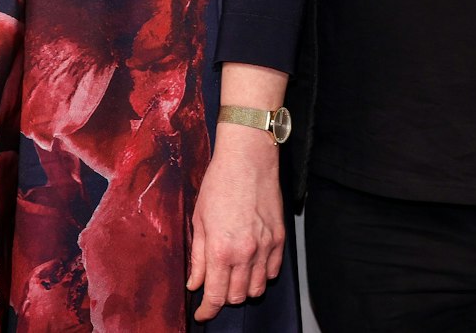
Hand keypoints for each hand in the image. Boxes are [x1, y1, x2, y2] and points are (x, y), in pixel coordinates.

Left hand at [188, 125, 285, 320]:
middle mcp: (245, 253)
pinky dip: (261, 276)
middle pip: (237, 297)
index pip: (215, 296)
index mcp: (220, 249)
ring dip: (243, 290)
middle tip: (214, 289)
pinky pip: (273, 272)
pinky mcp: (280, 239)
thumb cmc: (219, 184)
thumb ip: (197, 256)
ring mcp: (265, 248)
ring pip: (257, 289)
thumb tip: (195, 283)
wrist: (248, 160)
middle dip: (223, 299)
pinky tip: (251, 265)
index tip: (202, 314)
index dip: (206, 311)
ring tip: (233, 277)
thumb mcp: (199, 220)